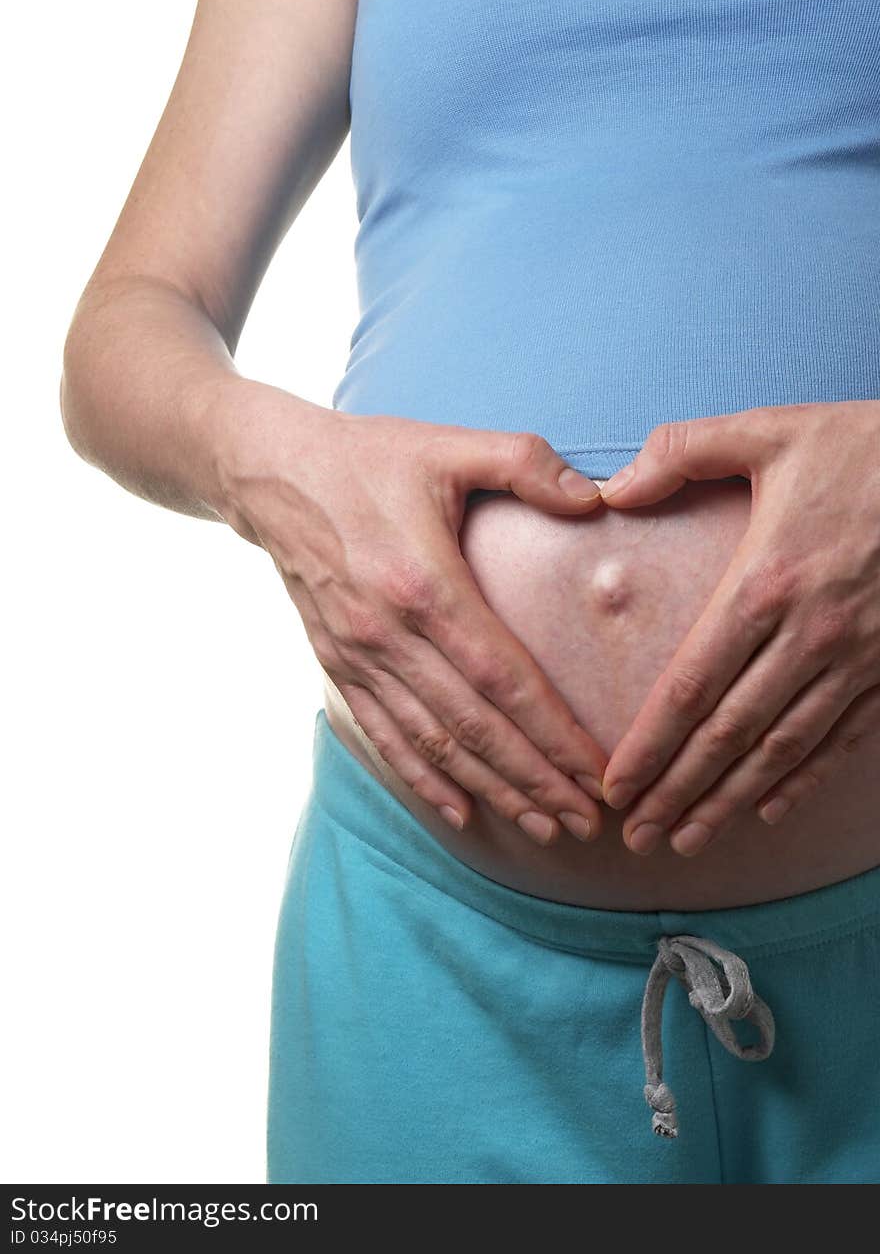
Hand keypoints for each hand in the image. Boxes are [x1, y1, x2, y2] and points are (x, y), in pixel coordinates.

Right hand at [204, 378, 607, 844]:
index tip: (599, 773)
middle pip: (473, 727)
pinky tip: (459, 812)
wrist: (270, 472)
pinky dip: (423, 779)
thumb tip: (594, 500)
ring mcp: (356, 656)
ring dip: (489, 790)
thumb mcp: (449, 444)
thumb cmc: (369, 457)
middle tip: (587, 821)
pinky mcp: (336, 664)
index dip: (554, 734)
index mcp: (424, 583)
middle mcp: (387, 633)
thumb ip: (526, 463)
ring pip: (431, 743)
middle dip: (534, 780)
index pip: (504, 679)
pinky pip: (383, 735)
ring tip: (542, 826)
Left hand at [598, 401, 879, 855]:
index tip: (615, 785)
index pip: (692, 686)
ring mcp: (858, 657)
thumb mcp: (767, 431)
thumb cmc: (860, 445)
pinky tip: (768, 809)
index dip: (650, 744)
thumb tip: (610, 491)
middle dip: (677, 791)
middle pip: (730, 733)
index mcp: (766, 582)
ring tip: (687, 838)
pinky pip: (843, 737)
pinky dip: (804, 779)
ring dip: (731, 799)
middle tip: (636, 837)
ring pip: (783, 747)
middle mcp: (810, 633)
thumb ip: (680, 452)